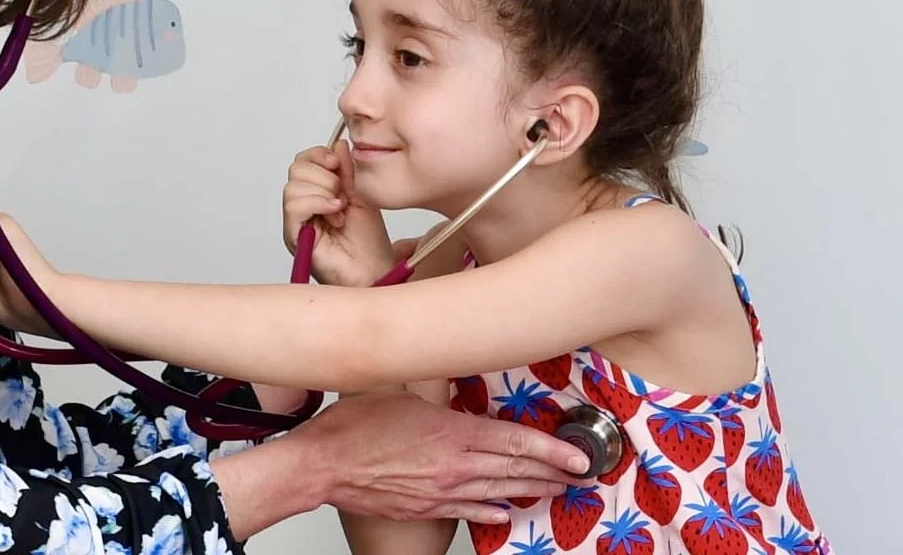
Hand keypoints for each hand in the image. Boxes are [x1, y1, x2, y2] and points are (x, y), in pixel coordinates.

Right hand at [282, 139, 396, 286]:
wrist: (375, 271)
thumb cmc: (369, 243)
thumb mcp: (362, 195)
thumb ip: (348, 170)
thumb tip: (338, 143)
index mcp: (316, 193)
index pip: (303, 161)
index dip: (320, 155)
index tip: (339, 164)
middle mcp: (302, 206)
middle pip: (296, 169)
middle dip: (326, 176)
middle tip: (343, 194)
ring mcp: (296, 221)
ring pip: (293, 186)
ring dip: (324, 192)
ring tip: (341, 209)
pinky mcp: (295, 236)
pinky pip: (294, 206)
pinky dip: (318, 203)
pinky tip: (335, 212)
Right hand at [298, 391, 592, 524]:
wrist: (322, 465)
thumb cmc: (353, 428)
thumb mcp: (402, 396)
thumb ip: (436, 399)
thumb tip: (454, 392)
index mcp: (450, 432)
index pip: (513, 440)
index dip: (550, 448)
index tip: (576, 454)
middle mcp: (453, 465)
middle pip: (513, 468)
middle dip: (551, 471)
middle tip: (580, 474)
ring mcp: (441, 490)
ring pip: (497, 491)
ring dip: (529, 490)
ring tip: (556, 491)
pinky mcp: (425, 507)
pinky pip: (467, 511)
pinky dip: (490, 511)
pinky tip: (506, 511)